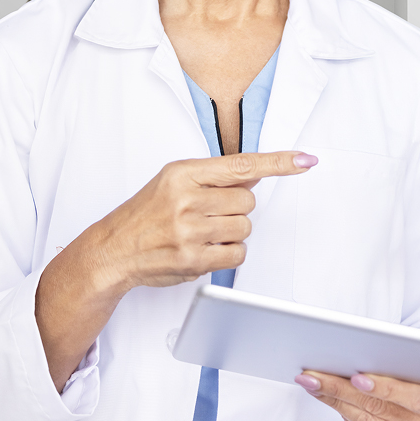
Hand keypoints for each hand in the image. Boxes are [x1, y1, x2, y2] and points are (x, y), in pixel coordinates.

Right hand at [93, 151, 317, 289]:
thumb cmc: (146, 213)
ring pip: (245, 228)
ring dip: (231, 232)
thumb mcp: (174, 181)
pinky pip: (237, 254)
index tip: (305, 161)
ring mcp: (189, 231)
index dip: (278, 163)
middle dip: (235, 209)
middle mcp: (186, 200)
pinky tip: (205, 248)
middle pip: (248, 201)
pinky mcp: (193, 259)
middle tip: (208, 213)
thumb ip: (215, 177)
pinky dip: (228, 253)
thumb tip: (257, 173)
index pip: (241, 165)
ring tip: (201, 232)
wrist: (114, 249)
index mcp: (183, 174)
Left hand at [295, 370, 419, 420]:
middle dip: (343, 390)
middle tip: (314, 375)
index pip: (415, 398)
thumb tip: (375, 349)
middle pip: (379, 410)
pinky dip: (341, 410)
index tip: (358, 378)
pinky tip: (324, 394)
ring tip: (311, 382)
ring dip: (334, 400)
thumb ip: (413, 362)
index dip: (385, 389)